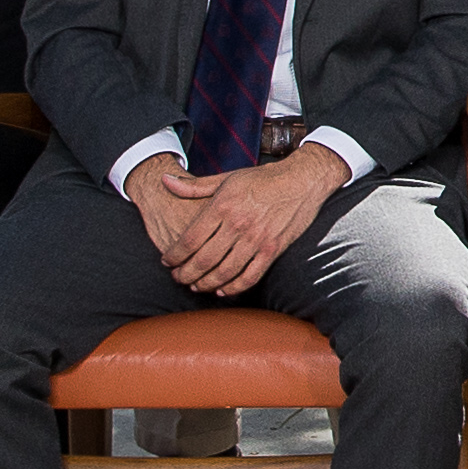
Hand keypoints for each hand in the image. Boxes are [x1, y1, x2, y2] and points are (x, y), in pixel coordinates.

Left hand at [135, 141, 346, 296]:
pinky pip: (250, 276)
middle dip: (185, 274)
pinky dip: (234, 287)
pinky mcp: (273, 249)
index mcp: (223, 206)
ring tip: (196, 286)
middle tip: (178, 278)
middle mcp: (238, 224)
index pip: (190, 239)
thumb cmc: (263, 178)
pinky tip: (223, 290)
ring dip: (206, 283)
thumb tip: (164, 181)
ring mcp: (257, 239)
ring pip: (224, 272)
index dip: (174, 255)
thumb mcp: (226, 178)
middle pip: (203, 260)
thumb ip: (193, 185)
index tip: (167, 262)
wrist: (303, 179)